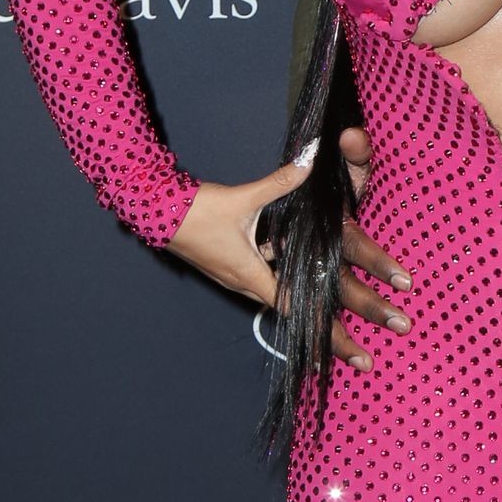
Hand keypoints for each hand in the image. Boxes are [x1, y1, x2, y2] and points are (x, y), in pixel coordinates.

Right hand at [166, 142, 410, 370]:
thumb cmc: (197, 212)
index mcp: (250, 274)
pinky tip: (294, 251)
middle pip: (287, 302)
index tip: (343, 337)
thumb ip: (281, 183)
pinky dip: (280, 268)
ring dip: (297, 288)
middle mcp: (244, 281)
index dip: (318, 319)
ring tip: (329, 292)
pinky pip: (262, 271)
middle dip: (315, 314)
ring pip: (275, 285)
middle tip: (346, 328)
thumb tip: (311, 164)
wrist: (156, 212)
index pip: (292, 304)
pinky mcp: (230, 262)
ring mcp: (235, 273)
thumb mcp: (243, 198)